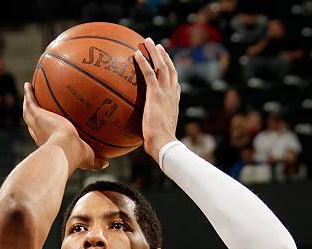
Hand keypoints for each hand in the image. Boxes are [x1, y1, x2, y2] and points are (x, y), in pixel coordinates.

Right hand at [23, 82, 107, 171]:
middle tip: (34, 108)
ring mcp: (37, 124)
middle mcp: (40, 134)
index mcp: (49, 143)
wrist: (66, 148)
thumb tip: (106, 164)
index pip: (43, 136)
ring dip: (27, 102)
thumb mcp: (89, 159)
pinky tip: (28, 84)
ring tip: (28, 91)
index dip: (43, 131)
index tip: (47, 126)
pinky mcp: (37, 115)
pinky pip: (30, 101)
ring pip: (28, 111)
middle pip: (33, 123)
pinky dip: (28, 93)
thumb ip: (96, 161)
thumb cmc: (76, 156)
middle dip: (33, 116)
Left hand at [134, 38, 179, 162]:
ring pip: (161, 66)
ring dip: (154, 52)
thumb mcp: (160, 133)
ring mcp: (165, 92)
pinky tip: (136, 53)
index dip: (171, 72)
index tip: (167, 65)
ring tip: (147, 41)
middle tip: (158, 46)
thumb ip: (155, 129)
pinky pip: (149, 73)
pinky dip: (143, 62)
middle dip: (164, 56)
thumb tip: (146, 137)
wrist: (164, 143)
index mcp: (174, 103)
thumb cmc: (161, 144)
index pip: (174, 84)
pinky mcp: (155, 94)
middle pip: (170, 69)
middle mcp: (172, 94)